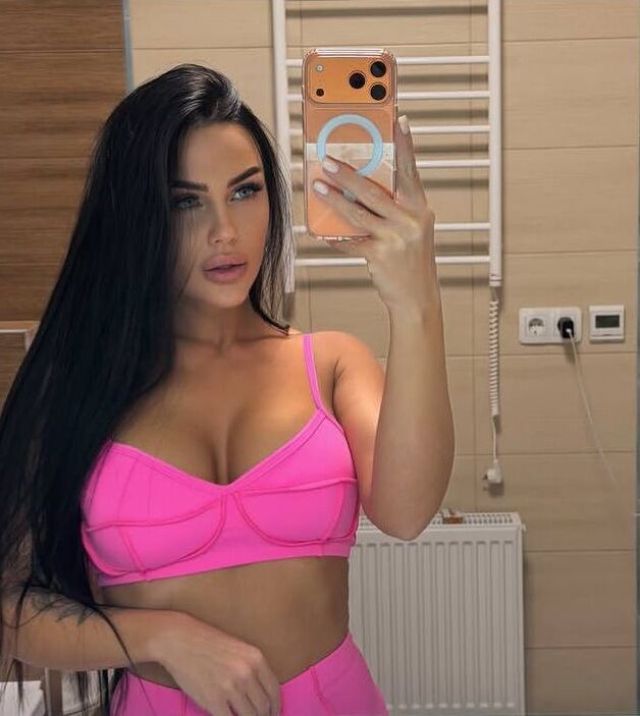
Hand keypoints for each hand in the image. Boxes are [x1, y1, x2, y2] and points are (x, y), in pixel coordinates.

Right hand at [154, 613, 280, 715]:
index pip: (274, 691)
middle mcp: (247, 673)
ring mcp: (230, 687)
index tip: (273, 714)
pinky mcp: (213, 700)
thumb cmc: (207, 642)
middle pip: (264, 707)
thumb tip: (261, 694)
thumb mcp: (239, 648)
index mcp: (256, 658)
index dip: (276, 707)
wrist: (179, 640)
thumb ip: (252, 669)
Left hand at [312, 114, 438, 310]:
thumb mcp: (410, 231)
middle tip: (328, 160)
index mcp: (419, 209)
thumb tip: (357, 193)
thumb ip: (392, 211)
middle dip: (347, 174)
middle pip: (373, 191)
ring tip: (318, 186)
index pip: (410, 171)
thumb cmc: (411, 262)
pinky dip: (335, 235)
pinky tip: (321, 230)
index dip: (405, 146)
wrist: (417, 298)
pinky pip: (351, 241)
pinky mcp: (380, 255)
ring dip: (334, 199)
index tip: (399, 120)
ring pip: (358, 212)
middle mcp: (410, 220)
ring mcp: (396, 238)